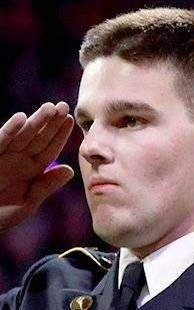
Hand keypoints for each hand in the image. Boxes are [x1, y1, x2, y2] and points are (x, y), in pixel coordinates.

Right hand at [0, 102, 74, 230]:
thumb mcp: (26, 204)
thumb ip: (46, 186)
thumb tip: (70, 170)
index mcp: (31, 170)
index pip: (48, 149)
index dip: (59, 135)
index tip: (70, 120)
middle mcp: (18, 160)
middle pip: (38, 138)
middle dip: (51, 122)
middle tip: (64, 106)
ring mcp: (3, 156)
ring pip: (22, 135)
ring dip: (35, 121)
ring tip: (50, 108)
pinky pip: (0, 141)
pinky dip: (10, 130)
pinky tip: (21, 118)